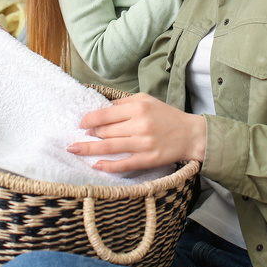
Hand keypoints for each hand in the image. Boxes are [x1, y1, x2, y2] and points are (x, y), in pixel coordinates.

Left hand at [67, 94, 205, 172]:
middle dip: (90, 134)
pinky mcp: (148, 159)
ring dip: (89, 149)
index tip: (80, 124)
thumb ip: (124, 103)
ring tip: (75, 149)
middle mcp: (139, 125)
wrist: (190, 135)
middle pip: (105, 131)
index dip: (89, 119)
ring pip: (110, 147)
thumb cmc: (167, 116)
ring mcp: (143, 143)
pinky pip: (124, 164)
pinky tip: (96, 165)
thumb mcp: (147, 100)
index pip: (105, 114)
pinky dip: (108, 166)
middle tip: (80, 136)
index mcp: (138, 108)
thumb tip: (102, 109)